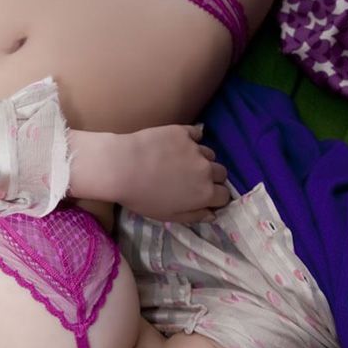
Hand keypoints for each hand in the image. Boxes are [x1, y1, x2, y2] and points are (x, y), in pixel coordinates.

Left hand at [69, 122, 229, 222]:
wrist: (122, 167)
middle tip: (192, 180)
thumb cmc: (142, 198)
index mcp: (205, 193)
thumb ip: (194, 216)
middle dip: (211, 178)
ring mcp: (196, 149)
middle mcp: (206, 170)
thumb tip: (213, 215)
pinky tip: (178, 144)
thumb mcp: (168, 215)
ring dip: (201, 159)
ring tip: (182, 162)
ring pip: (209, 154)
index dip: (215, 198)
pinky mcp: (184, 132)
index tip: (203, 197)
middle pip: (221, 173)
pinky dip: (192, 139)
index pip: (224, 196)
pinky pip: (196, 135)